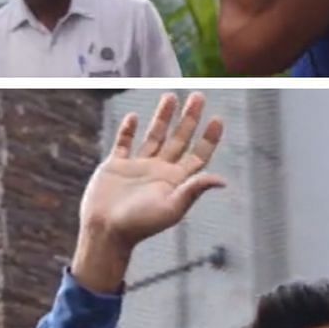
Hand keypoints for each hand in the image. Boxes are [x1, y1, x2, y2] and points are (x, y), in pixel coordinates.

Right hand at [72, 94, 225, 291]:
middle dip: (189, 118)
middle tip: (199, 96)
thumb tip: (222, 180)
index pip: (197, 155)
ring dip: (162, 117)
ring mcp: (137, 167)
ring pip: (154, 136)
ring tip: (170, 96)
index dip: (209, 138)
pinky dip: (128, 130)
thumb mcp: (172, 208)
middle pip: (179, 139)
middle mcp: (159, 171)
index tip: (217, 119)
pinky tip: (133, 117)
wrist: (106, 231)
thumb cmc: (140, 225)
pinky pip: (123, 143)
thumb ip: (193, 190)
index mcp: (175, 181)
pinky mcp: (116, 167)